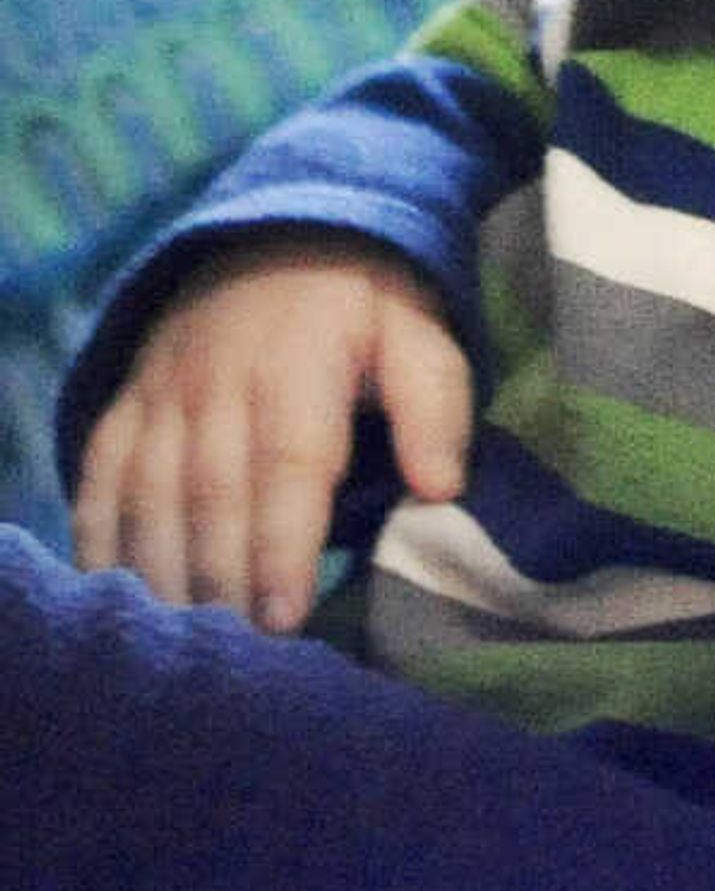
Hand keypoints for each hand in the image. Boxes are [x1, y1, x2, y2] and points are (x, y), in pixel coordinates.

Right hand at [72, 233, 467, 630]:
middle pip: (212, 496)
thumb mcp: (422, 335)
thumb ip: (436, 408)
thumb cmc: (367, 305)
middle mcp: (216, 384)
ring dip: (159, 573)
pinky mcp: (127, 403)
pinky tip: (111, 594)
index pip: (288, 467)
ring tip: (180, 645)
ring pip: (148, 495)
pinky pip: (99, 475)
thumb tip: (441, 489)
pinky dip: (97, 536)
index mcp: (298, 368)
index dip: (283, 546)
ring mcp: (161, 393)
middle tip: (237, 657)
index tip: (286, 617)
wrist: (283, 233)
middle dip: (222, 581)